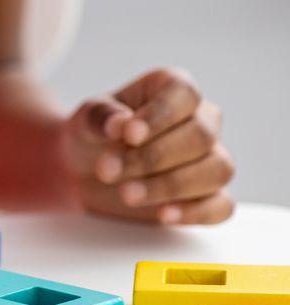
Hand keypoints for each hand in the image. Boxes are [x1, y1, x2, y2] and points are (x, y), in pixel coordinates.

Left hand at [64, 68, 233, 223]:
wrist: (83, 169)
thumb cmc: (94, 134)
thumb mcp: (86, 119)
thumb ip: (101, 117)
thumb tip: (119, 124)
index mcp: (174, 90)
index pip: (185, 94)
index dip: (160, 115)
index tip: (129, 136)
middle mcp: (202, 120)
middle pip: (200, 136)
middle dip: (152, 158)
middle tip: (107, 170)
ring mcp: (211, 158)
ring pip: (216, 170)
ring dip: (170, 186)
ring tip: (127, 193)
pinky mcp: (209, 196)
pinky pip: (221, 206)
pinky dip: (196, 212)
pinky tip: (164, 215)